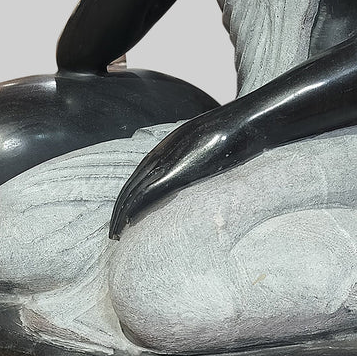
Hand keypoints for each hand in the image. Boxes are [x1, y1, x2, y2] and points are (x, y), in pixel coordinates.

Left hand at [108, 106, 247, 238]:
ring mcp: (168, 161)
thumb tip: (201, 170)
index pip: (141, 174)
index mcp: (168, 146)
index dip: (129, 195)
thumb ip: (198, 156)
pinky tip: (126, 222)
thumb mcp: (209, 143)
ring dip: (122, 212)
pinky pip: (148, 192)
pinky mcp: (176, 172)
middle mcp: (162, 152)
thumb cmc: (234, 133)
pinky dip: (134, 208)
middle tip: (112, 229)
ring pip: (134, 190)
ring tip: (115, 232)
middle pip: (132, 183)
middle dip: (120, 207)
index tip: (123, 212)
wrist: (244, 123)